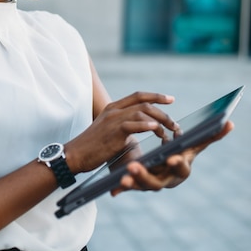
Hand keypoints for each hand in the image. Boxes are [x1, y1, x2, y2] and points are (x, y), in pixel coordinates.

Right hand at [65, 92, 179, 173]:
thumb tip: (143, 128)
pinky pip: (133, 125)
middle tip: (174, 124)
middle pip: (144, 103)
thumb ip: (126, 127)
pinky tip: (155, 129)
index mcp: (113, 108)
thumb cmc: (93, 146)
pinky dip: (146, 125)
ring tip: (167, 132)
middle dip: (163, 111)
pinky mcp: (113, 132)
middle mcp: (113, 110)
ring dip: (159, 121)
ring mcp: (113, 120)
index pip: (138, 96)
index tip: (170, 99)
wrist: (76, 154)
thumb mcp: (110, 131)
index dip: (156, 96)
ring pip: (142, 112)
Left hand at [112, 120, 233, 194]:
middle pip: (157, 182)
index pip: (180, 168)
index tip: (171, 158)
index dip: (177, 163)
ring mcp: (152, 184)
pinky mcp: (138, 185)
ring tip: (122, 179)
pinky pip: (130, 188)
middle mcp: (166, 180)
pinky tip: (113, 192)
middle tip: (133, 167)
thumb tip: (230, 123)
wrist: (166, 164)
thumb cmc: (181, 152)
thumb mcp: (193, 146)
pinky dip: (122, 189)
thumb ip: (210, 137)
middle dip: (145, 176)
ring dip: (132, 183)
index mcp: (181, 169)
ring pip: (141, 186)